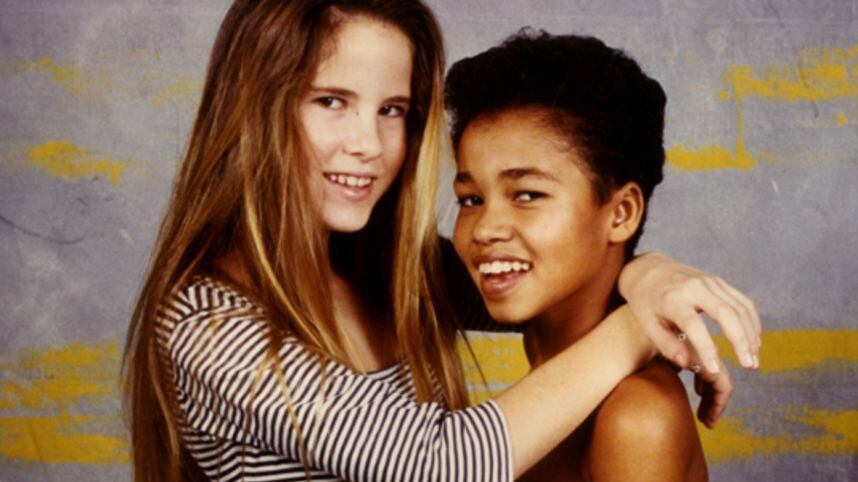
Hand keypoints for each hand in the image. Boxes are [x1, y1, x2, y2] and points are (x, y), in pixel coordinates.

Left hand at [618, 252, 759, 421]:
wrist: (648, 270)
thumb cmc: (646, 303)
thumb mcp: (647, 324)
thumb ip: (667, 345)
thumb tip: (688, 364)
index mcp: (672, 299)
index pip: (693, 325)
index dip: (706, 348)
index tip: (716, 371)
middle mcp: (694, 287)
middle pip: (726, 313)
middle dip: (741, 341)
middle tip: (749, 366)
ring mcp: (710, 282)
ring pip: (739, 307)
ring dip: (750, 334)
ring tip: (753, 360)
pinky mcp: (719, 281)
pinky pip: (742, 301)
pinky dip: (752, 321)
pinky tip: (754, 341)